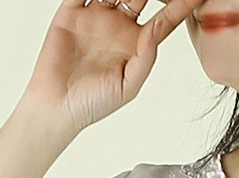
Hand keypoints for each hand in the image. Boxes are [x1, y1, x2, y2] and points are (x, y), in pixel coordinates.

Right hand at [23, 0, 206, 138]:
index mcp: (136, 43)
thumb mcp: (129, 84)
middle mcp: (118, 25)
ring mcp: (96, 15)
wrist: (57, 107)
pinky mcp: (72, 11)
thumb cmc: (94, 103)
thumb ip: (147, 56)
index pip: (165, 17)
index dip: (181, 4)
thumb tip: (159, 26)